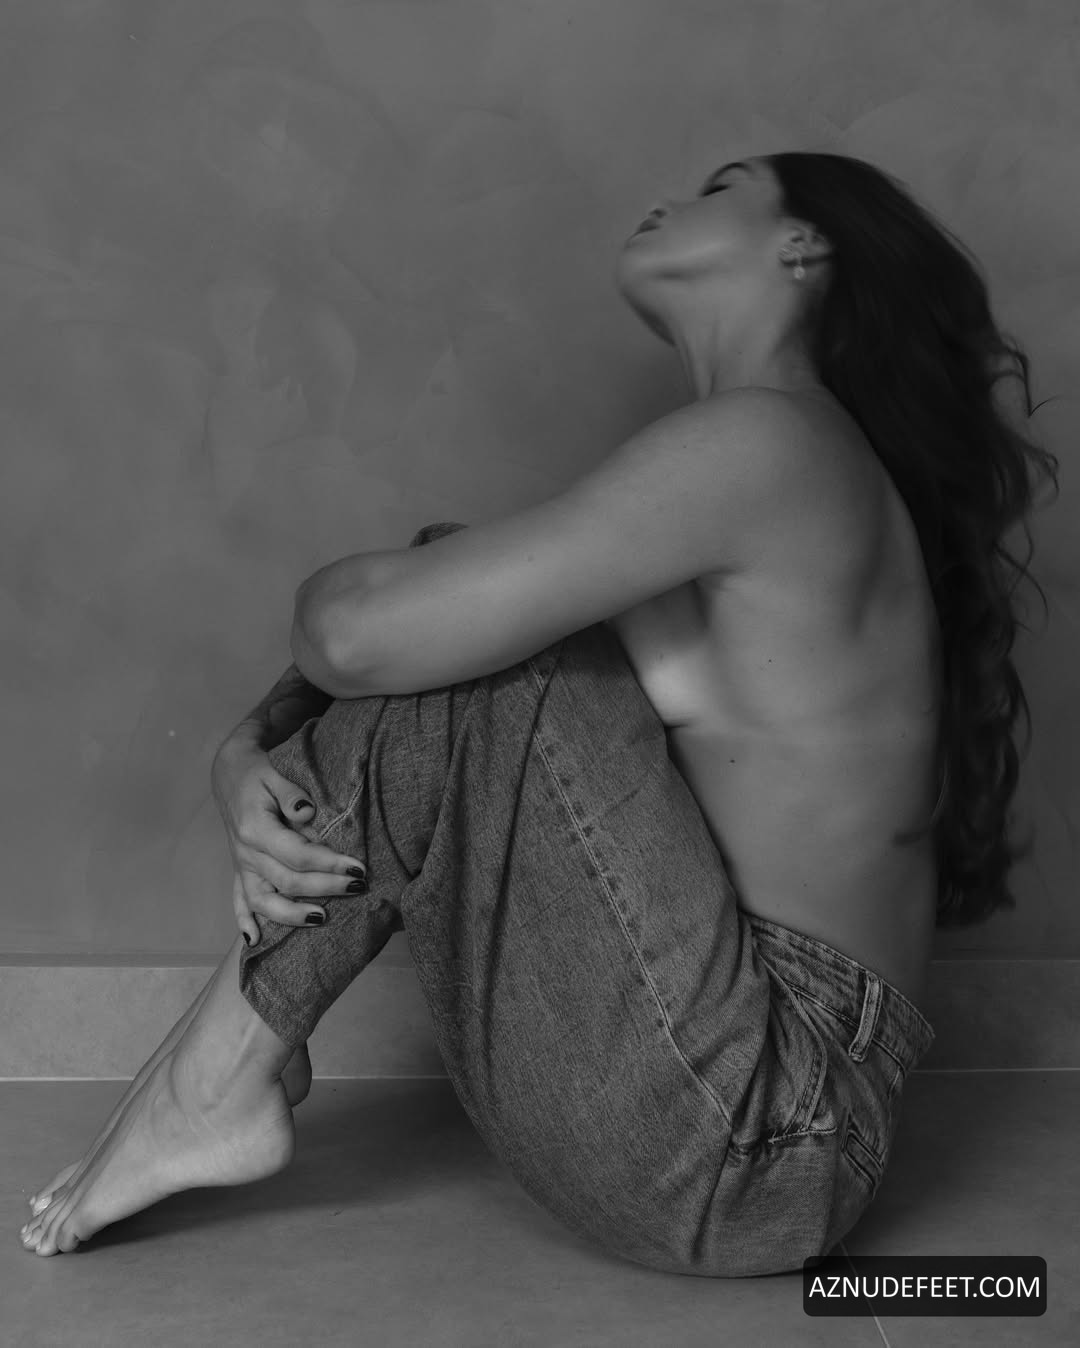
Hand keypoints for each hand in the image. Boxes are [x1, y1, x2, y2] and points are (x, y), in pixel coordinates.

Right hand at [210, 735, 367, 944]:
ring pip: (262, 901)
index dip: (329, 863)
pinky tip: (255, 942)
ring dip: (291, 915)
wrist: (229, 774)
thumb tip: (308, 812)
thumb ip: (291, 794)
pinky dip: (244, 922)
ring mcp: (241, 865)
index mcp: (256, 829)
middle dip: (325, 887)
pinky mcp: (239, 871)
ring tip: (322, 919)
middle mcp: (246, 853)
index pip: (297, 854)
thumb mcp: (275, 774)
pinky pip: (238, 901)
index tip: (358, 868)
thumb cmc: (259, 774)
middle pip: (287, 881)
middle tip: (358, 888)